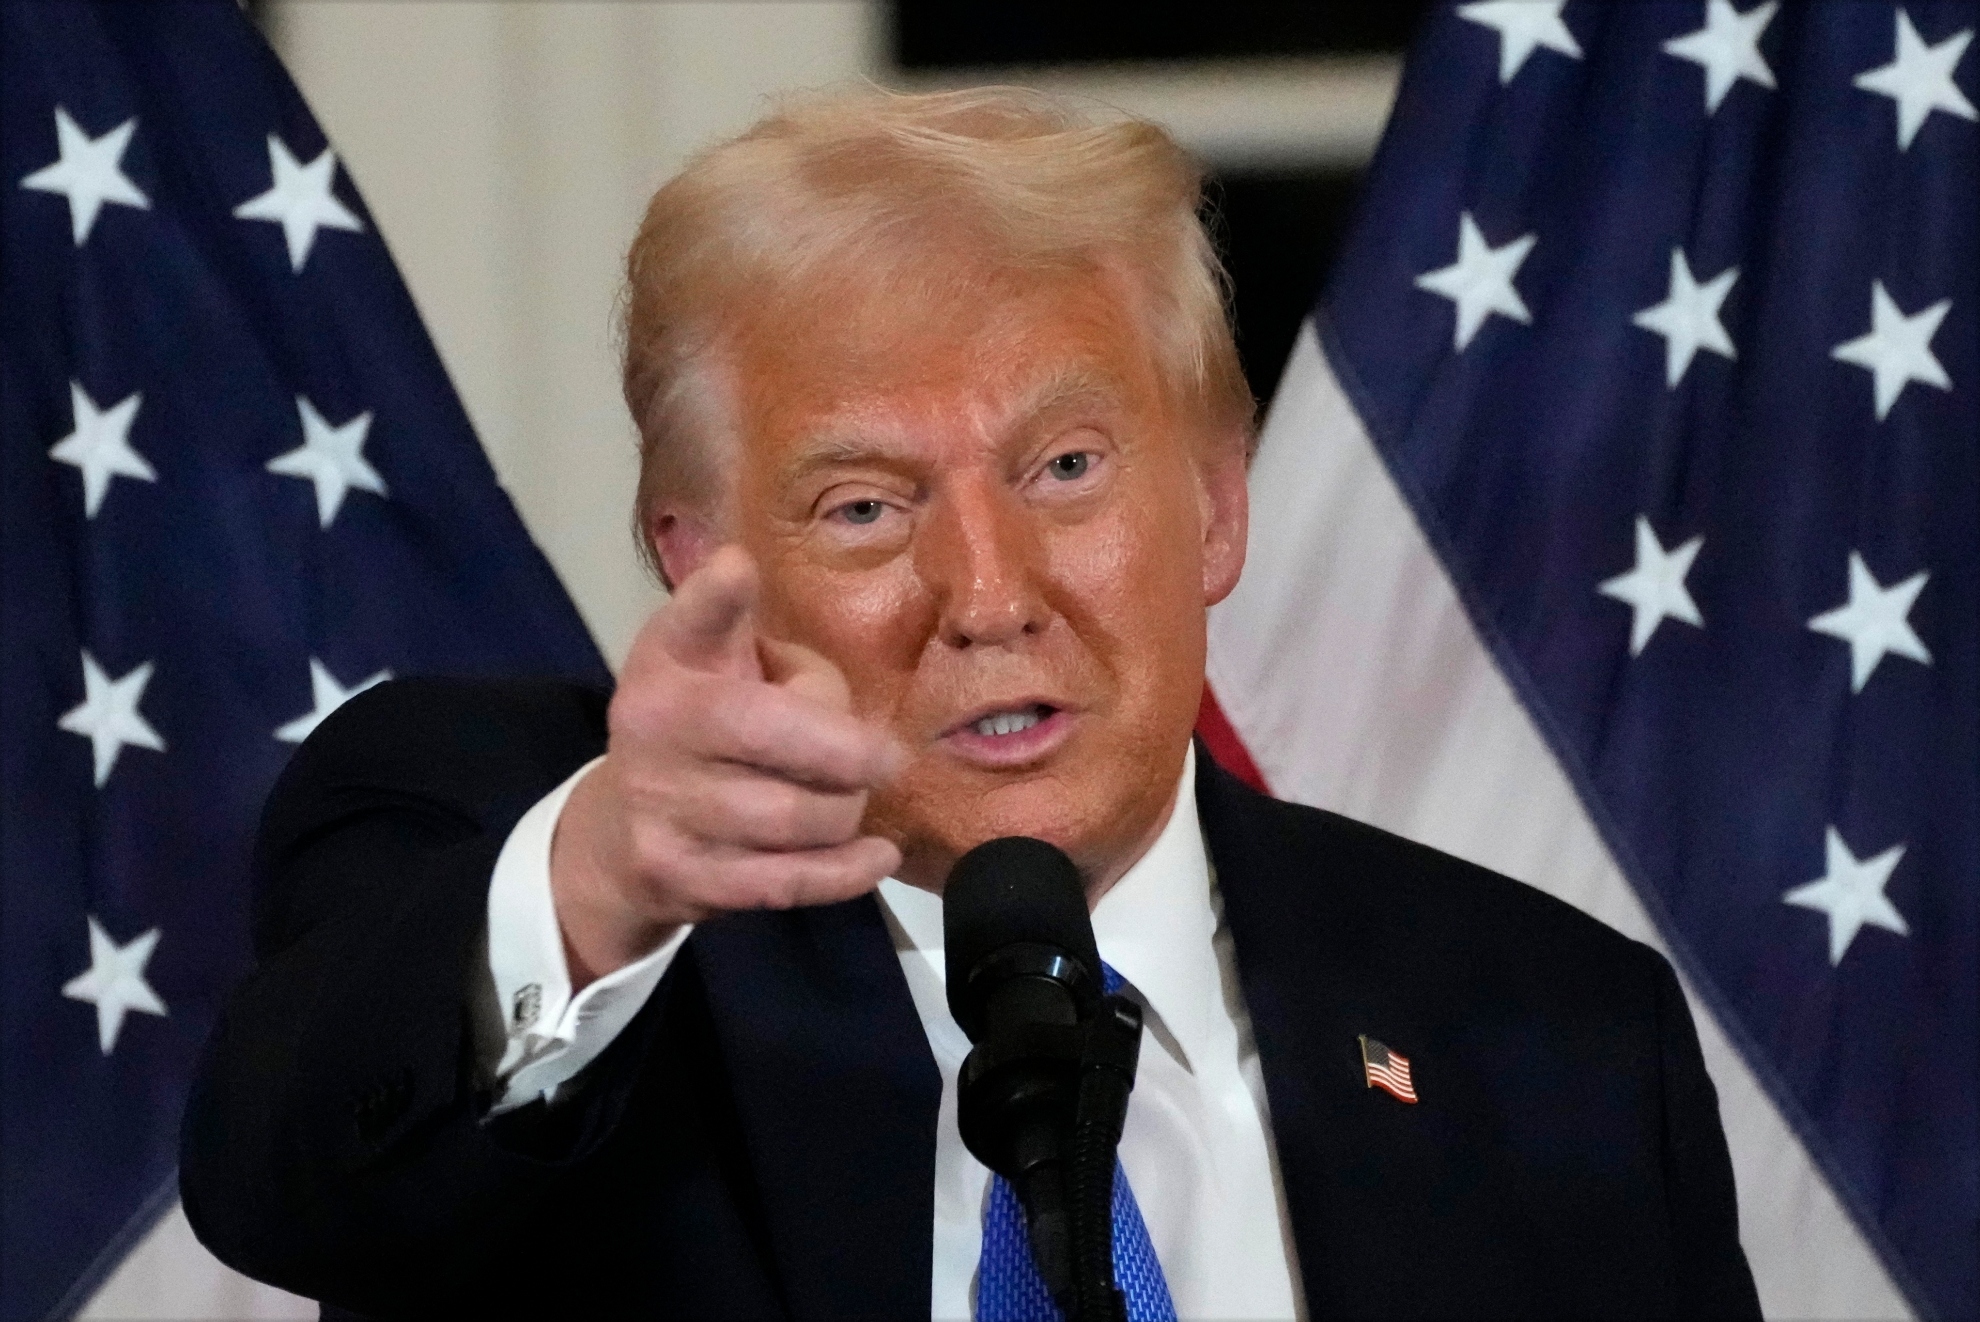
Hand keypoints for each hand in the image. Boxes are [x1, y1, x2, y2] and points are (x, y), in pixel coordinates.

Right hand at [550, 547, 904, 985]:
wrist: (617, 835)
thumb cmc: (700, 730)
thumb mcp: (716, 666)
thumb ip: (776, 655)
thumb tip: (830, 703)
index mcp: (667, 664)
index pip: (689, 622)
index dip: (714, 597)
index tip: (738, 567)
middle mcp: (652, 728)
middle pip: (773, 732)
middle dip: (851, 750)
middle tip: (888, 758)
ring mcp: (660, 808)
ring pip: (795, 816)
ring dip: (845, 811)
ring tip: (851, 801)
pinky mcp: (681, 878)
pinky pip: (785, 882)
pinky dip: (845, 871)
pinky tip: (878, 857)